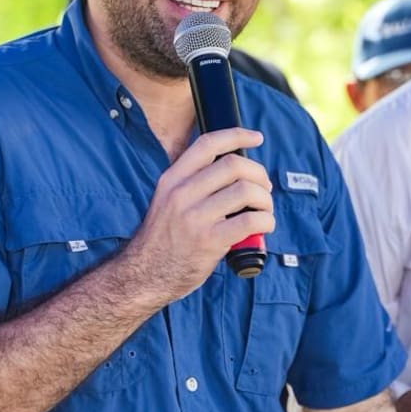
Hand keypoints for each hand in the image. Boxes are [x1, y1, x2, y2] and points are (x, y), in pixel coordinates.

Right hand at [126, 128, 274, 298]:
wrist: (144, 275)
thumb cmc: (163, 239)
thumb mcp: (166, 201)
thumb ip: (192, 184)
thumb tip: (234, 170)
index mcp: (171, 180)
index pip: (207, 145)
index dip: (236, 136)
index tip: (256, 138)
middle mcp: (181, 194)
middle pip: (233, 165)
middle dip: (258, 174)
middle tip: (264, 188)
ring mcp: (195, 217)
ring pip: (246, 191)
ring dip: (265, 199)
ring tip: (265, 210)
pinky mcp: (209, 241)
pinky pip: (250, 221)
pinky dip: (266, 221)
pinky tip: (264, 226)